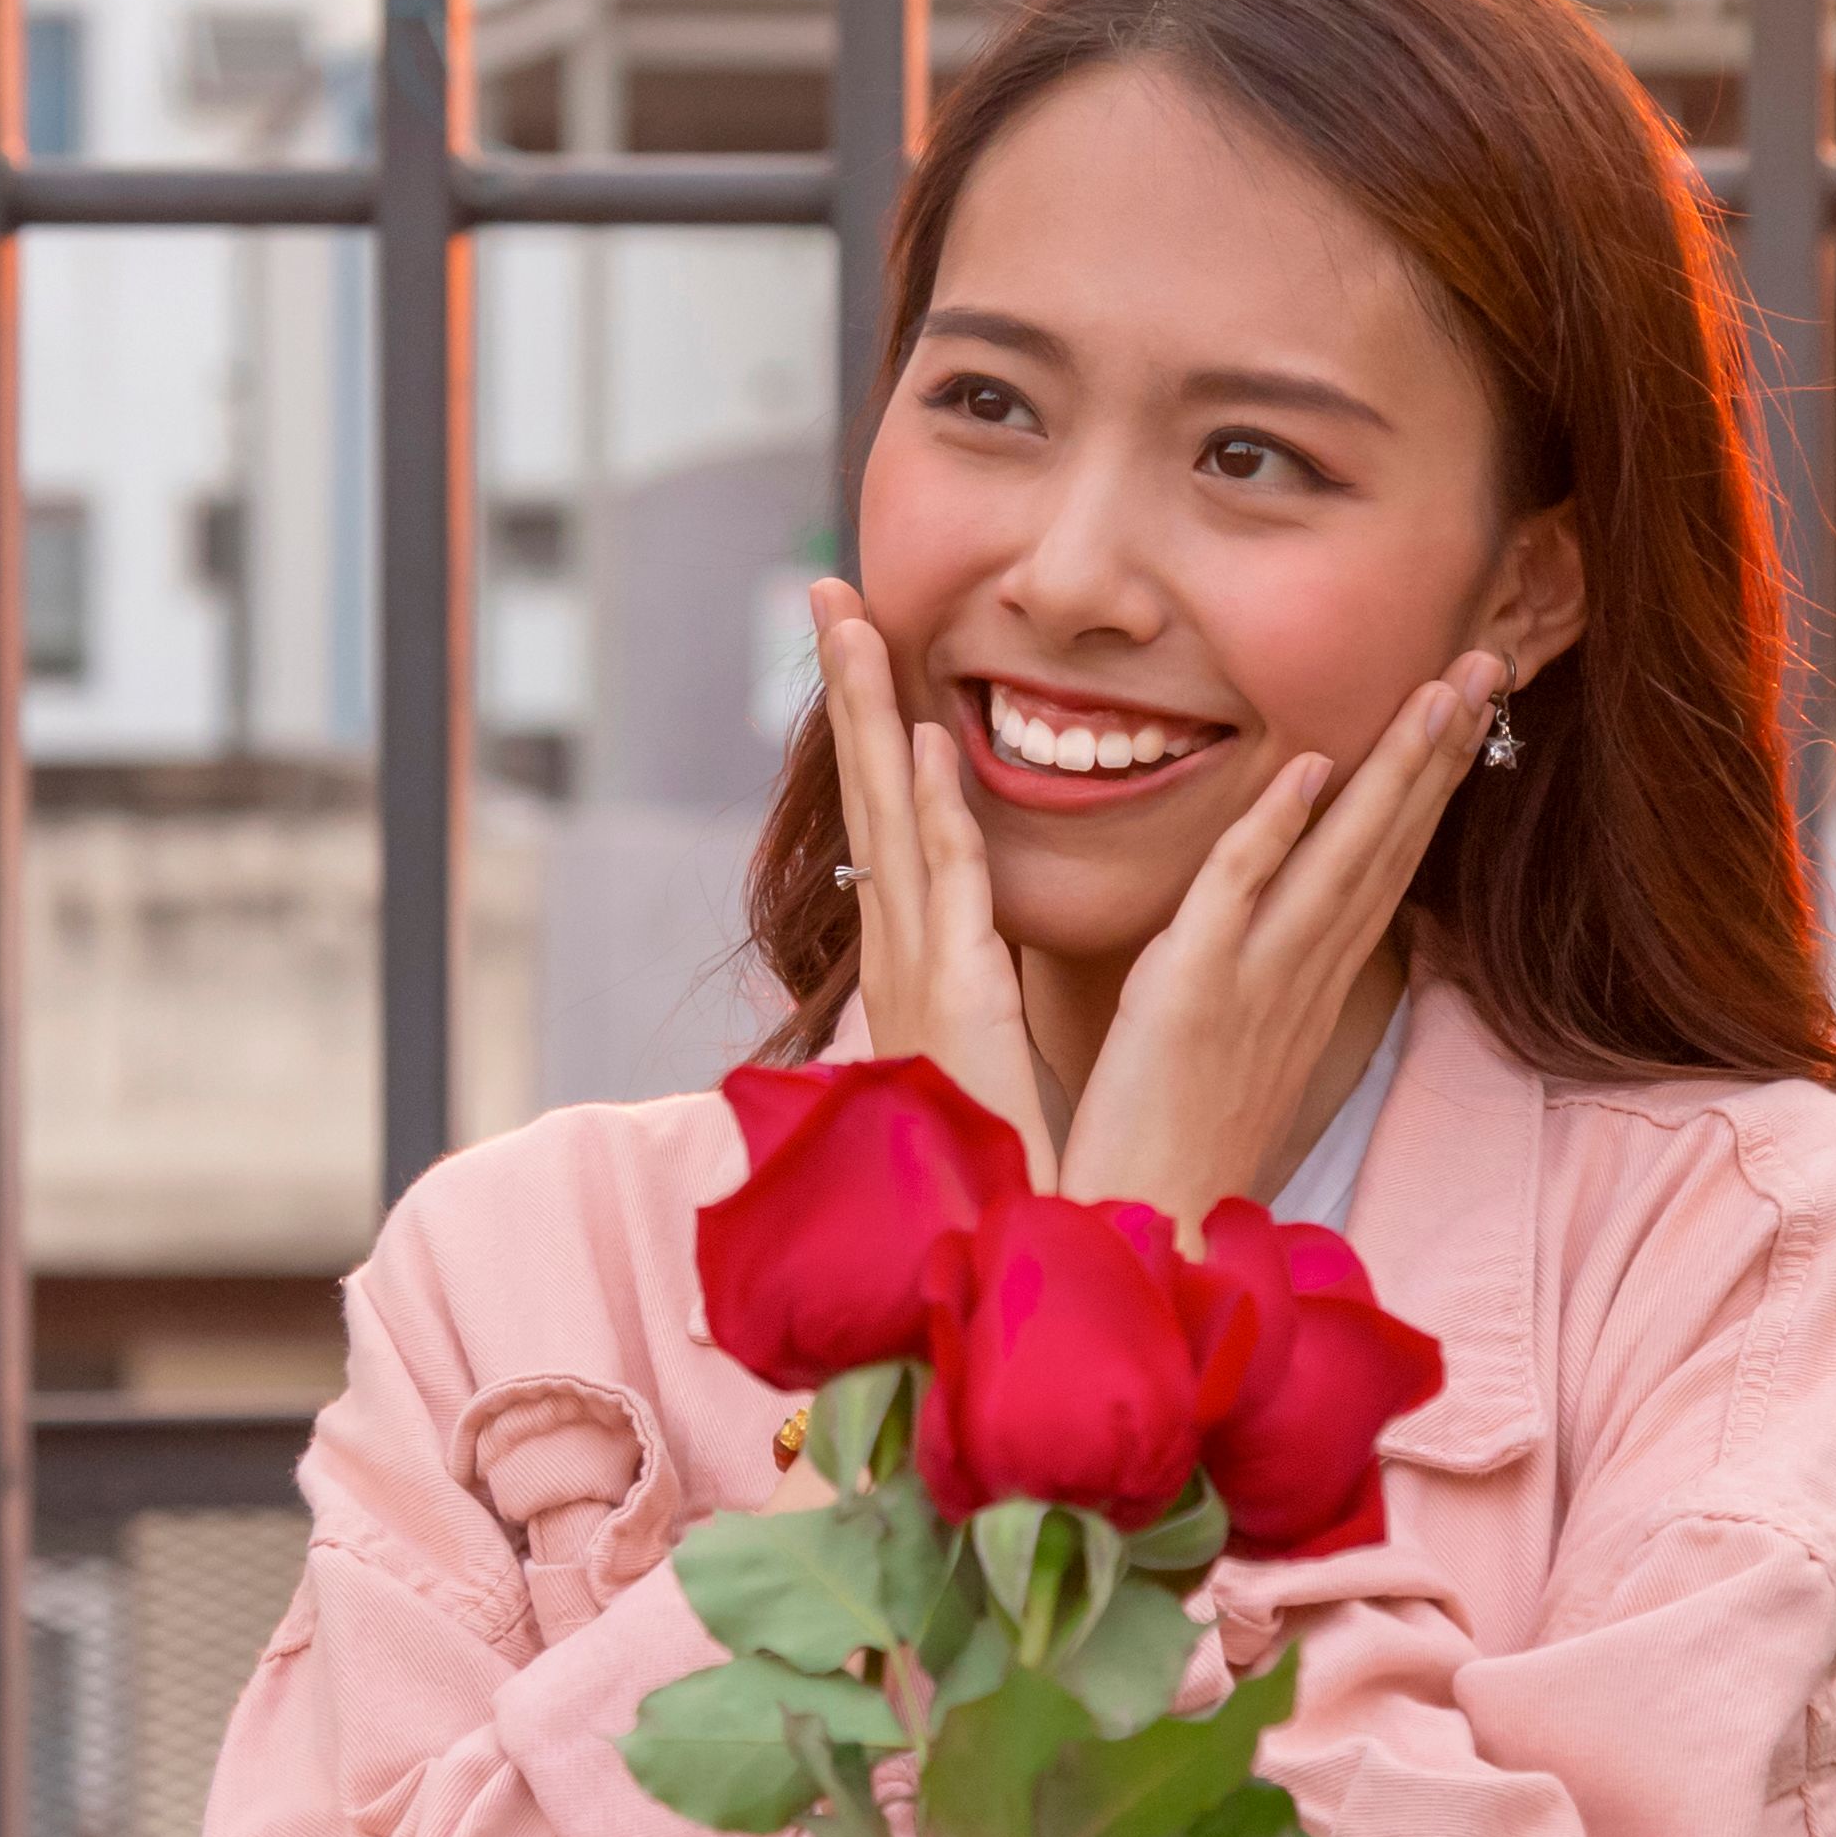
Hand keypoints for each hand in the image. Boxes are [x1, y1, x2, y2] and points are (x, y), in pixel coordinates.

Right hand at [809, 581, 1056, 1181]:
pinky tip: (930, 744)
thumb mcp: (983, 1042)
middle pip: (871, 792)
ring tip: (855, 625)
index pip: (891, 817)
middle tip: (831, 594)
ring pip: (891, 815)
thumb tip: (977, 927)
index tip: (866, 648)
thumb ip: (975, 976)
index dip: (875, 730)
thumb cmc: (1004, 1151)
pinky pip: (945, 884)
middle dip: (850, 690)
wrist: (1002, 1243)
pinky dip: (934, 811)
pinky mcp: (956, 995)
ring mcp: (919, 966)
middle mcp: (902, 947)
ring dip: (872, 717)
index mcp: (916, 953)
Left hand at [1052, 650, 1503, 1227]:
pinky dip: (1273, 834)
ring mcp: (1253, 986)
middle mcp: (1299, 978)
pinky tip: (1308, 769)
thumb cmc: (1169, 1146)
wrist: (1145, 1240)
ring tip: (1442, 689)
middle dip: (1441, 751)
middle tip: (1491, 659)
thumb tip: (1258, 930)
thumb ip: (1246, 978)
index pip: (1383, 864)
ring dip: (1392, 771)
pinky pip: (1236, 901)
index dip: (1427, 783)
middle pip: (1387, 846)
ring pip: (1340, 859)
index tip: (1464, 707)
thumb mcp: (1225, 1047)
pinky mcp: (1188, 1000)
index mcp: (1307, 985)